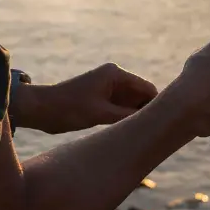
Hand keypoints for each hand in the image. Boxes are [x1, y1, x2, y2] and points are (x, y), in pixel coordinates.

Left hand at [12, 63, 158, 133]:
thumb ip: (128, 116)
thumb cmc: (68, 109)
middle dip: (149, 112)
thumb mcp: (101, 114)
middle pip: (142, 96)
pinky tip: (131, 133)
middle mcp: (114, 78)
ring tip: (148, 135)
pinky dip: (126, 119)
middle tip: (161, 133)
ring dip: (137, 117)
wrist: (39, 109)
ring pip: (132, 104)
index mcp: (115, 74)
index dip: (159, 105)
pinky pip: (121, 108)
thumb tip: (151, 122)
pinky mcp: (100, 99)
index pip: (148, 89)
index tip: (170, 123)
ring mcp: (107, 88)